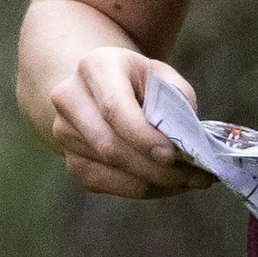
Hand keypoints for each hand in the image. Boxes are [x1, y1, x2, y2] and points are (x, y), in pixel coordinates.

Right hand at [38, 45, 213, 200]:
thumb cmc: (137, 81)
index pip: (114, 108)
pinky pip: (105, 184)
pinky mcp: (72, 162)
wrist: (96, 89)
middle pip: (109, 145)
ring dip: (152, 181)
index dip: (142, 136)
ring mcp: (64, 134)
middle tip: (193, 177)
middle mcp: (70, 99)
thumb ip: (177, 99)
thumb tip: (187, 140)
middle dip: (153, 167)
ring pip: (108, 169)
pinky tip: (165, 184)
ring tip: (187, 181)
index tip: (172, 155)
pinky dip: (139, 188)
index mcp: (95, 67)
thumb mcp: (160, 75)